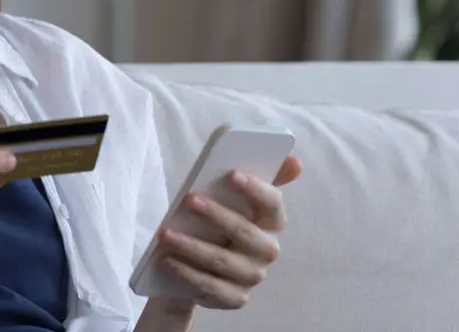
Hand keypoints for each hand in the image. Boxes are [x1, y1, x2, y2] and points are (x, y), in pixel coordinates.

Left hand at [157, 155, 301, 310]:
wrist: (203, 264)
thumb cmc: (218, 221)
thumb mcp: (231, 198)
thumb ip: (255, 176)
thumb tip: (293, 161)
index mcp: (272, 222)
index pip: (273, 204)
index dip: (255, 189)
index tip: (231, 173)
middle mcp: (267, 251)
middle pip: (244, 232)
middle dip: (215, 214)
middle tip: (188, 199)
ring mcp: (252, 276)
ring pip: (222, 261)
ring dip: (191, 246)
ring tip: (165, 233)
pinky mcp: (235, 297)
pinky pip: (211, 286)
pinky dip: (187, 273)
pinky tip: (167, 260)